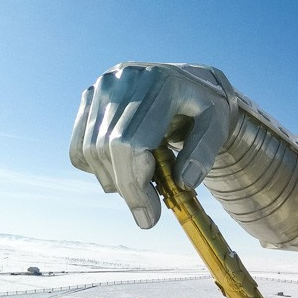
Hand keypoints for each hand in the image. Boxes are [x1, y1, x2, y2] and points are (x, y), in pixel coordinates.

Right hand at [69, 63, 235, 228]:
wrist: (190, 80)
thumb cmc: (207, 106)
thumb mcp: (218, 126)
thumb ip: (203, 153)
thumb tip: (183, 184)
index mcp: (159, 84)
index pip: (129, 143)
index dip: (134, 184)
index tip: (149, 217)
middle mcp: (123, 80)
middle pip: (107, 148)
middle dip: (127, 189)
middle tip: (148, 214)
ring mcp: (102, 87)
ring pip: (90, 150)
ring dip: (114, 180)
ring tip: (143, 187)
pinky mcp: (90, 97)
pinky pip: (79, 146)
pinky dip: (97, 168)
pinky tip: (125, 169)